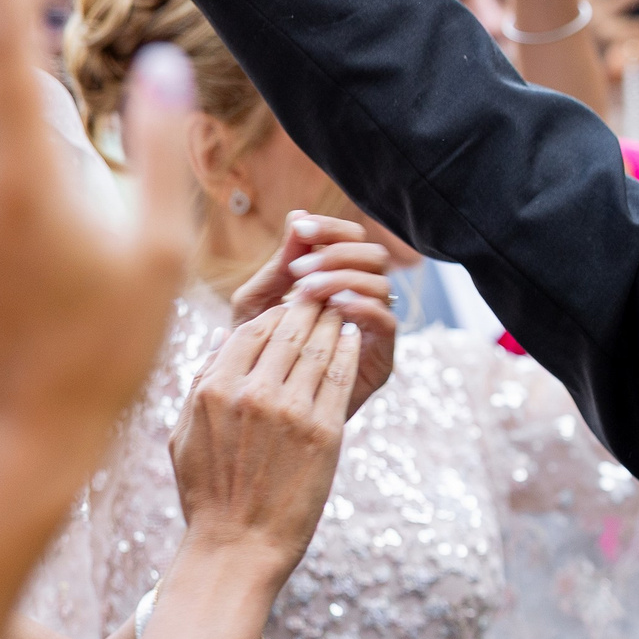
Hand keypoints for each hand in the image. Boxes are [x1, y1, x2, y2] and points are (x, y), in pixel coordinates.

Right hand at [169, 299, 358, 570]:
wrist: (239, 546)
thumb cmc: (209, 494)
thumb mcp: (183, 436)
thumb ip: (200, 386)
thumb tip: (219, 345)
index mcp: (213, 390)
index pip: (249, 329)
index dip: (273, 313)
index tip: (287, 307)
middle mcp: (251, 393)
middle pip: (288, 330)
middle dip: (308, 306)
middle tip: (323, 292)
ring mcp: (290, 411)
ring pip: (318, 347)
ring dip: (332, 321)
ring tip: (341, 307)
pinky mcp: (324, 430)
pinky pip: (340, 376)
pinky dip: (349, 349)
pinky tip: (353, 336)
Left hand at [227, 212, 394, 415]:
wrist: (257, 421)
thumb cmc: (251, 361)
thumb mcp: (256, 307)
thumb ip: (277, 266)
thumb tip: (297, 216)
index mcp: (334, 281)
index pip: (349, 238)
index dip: (329, 228)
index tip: (299, 229)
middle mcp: (360, 300)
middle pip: (372, 253)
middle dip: (336, 252)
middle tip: (300, 268)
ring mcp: (372, 330)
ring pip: (381, 282)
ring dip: (343, 279)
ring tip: (307, 290)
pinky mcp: (379, 360)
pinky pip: (387, 322)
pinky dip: (362, 308)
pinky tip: (333, 309)